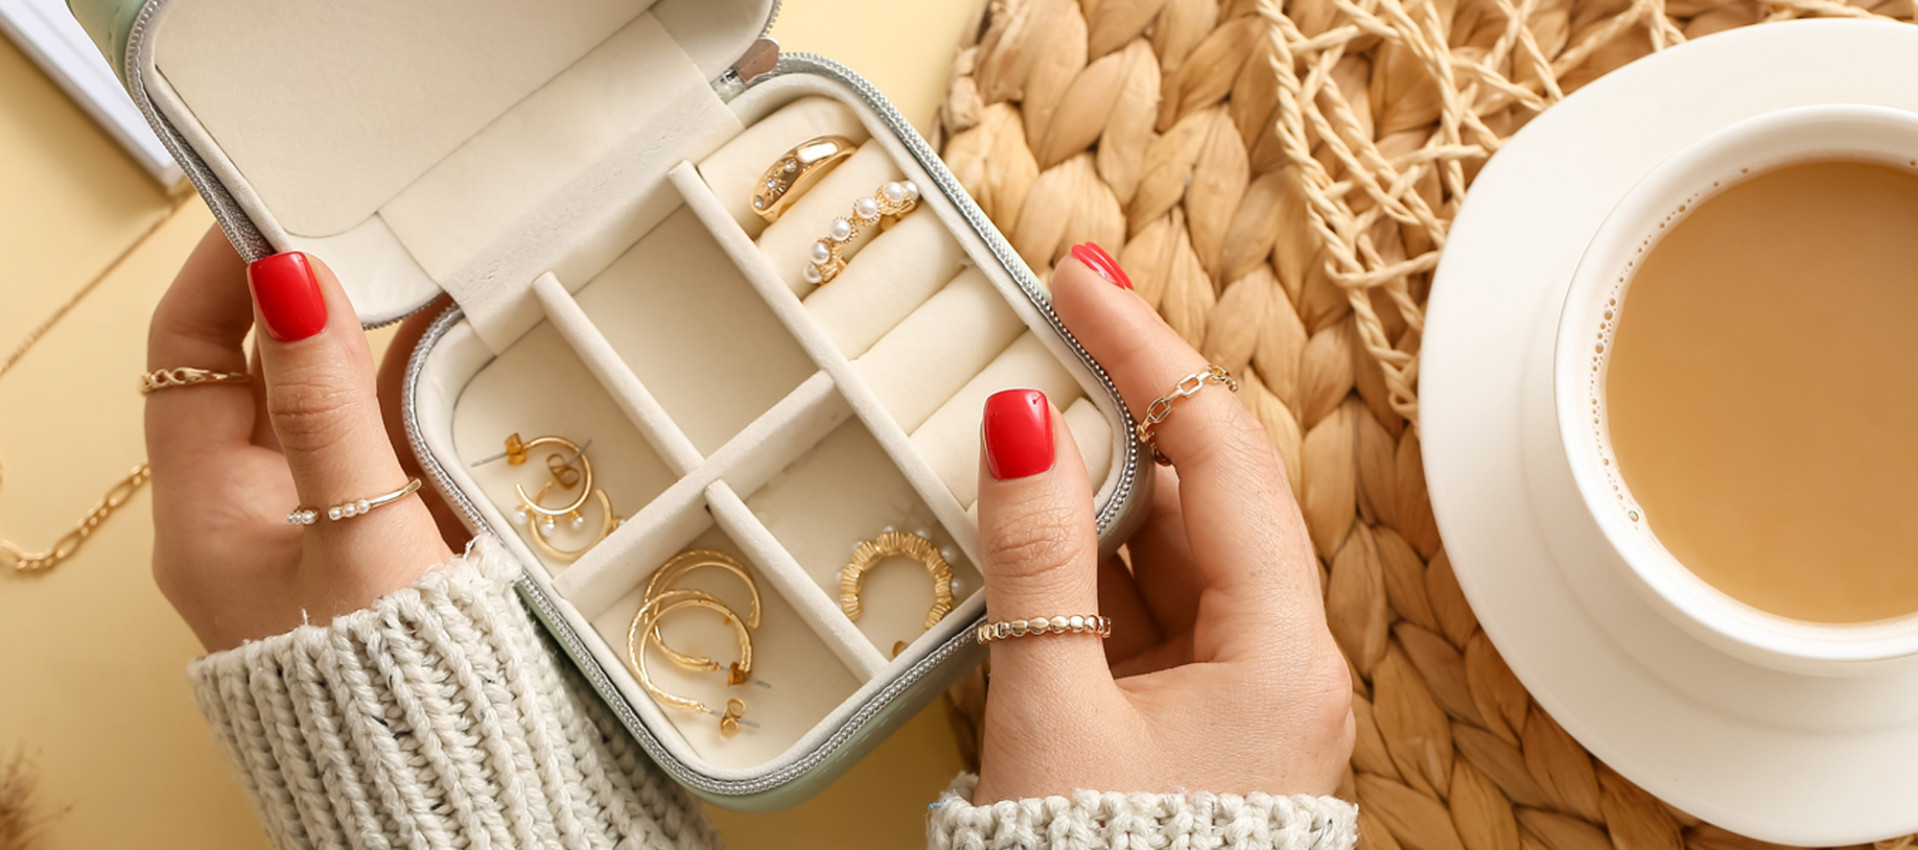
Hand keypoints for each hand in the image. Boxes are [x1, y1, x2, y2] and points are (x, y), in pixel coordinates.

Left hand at [146, 229, 462, 650]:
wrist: (458, 789)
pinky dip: (422, 401)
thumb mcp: (357, 533)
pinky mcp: (382, 548)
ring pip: (335, 406)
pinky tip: (469, 367)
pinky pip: (389, 449)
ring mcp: (320, 531)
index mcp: (211, 512)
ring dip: (378, 348)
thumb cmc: (389, 688)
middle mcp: (254, 516)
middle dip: (311, 298)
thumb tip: (292, 282)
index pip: (187, 351)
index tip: (277, 207)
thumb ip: (331, 407)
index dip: (222, 273)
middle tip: (370, 231)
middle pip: (261, 371)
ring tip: (431, 282)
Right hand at [971, 246, 1353, 800]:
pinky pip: (1143, 611)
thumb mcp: (1051, 706)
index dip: (1146, 353)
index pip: (1218, 452)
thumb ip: (1035, 556)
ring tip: (1015, 431)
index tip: (1081, 281)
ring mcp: (1238, 693)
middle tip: (1040, 336)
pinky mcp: (1193, 721)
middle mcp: (1278, 660)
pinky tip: (1026, 532)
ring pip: (1168, 550)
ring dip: (1093, 490)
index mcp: (1279, 648)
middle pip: (1201, 493)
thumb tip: (1024, 423)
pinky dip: (1085, 566)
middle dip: (1119, 413)